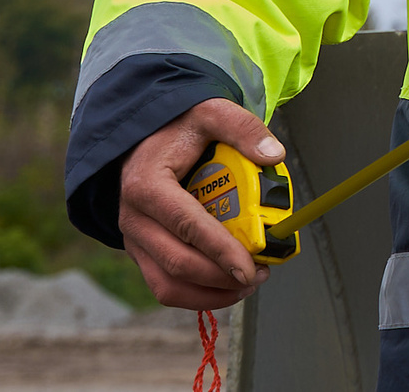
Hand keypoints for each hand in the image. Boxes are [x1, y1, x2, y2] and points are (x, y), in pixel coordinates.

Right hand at [118, 98, 283, 307]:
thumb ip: (242, 128)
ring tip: (247, 285)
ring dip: (209, 294)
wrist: (144, 136)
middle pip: (177, 263)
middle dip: (221, 278)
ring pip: (167, 285)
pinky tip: (226, 286)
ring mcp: (134, 239)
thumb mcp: (211, 113)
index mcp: (147, 186)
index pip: (187, 225)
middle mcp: (134, 218)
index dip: (220, 250)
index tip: (250, 266)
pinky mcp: (141, 251)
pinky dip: (196, 294)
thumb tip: (274, 155)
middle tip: (259, 275)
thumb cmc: (178, 127)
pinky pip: (165, 284)